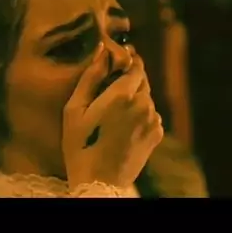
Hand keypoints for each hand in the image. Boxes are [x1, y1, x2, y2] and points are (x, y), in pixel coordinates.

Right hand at [62, 45, 163, 189]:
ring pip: (147, 97)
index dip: (128, 60)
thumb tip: (102, 50)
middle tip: (109, 92)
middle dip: (129, 80)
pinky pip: (150, 114)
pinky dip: (140, 114)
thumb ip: (90, 76)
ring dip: (135, 98)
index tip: (117, 62)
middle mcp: (143, 103)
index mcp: (123, 94)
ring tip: (114, 113)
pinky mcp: (156, 134)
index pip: (135, 64)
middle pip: (142, 80)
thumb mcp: (75, 109)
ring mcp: (153, 119)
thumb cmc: (81, 145)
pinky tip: (123, 126)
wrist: (99, 182)